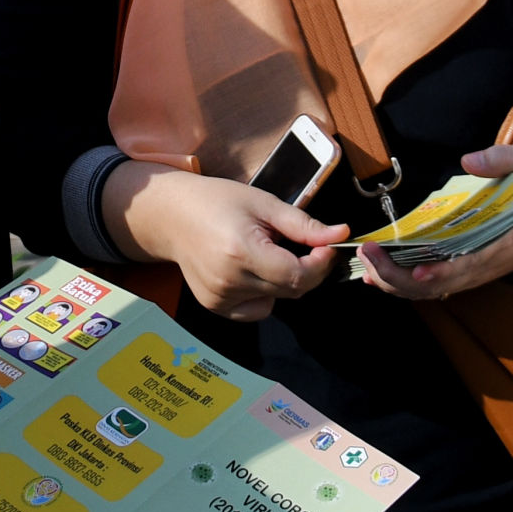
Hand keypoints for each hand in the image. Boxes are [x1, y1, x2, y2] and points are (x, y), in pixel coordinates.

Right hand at [101, 162, 347, 321]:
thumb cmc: (218, 202)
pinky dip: (265, 293)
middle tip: (303, 245)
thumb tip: (341, 234)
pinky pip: (258, 309)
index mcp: (241, 252)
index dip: (321, 264)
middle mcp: (229, 282)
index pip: (297, 275)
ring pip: (277, 300)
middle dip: (308, 270)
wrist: (172, 217)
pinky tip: (250, 270)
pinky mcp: (215, 307)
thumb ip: (303, 224)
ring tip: (265, 252)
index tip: (326, 245)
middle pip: (291, 290)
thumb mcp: (263, 203)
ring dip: (285, 280)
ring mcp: (220, 299)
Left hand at [359, 147, 512, 301]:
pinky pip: (433, 287)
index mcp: (504, 242)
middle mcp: (487, 265)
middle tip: (370, 254)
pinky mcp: (467, 273)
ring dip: (397, 283)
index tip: (415, 270)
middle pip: (440, 285)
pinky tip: (377, 275)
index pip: (470, 265)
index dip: (441, 272)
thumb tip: (469, 160)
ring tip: (367, 264)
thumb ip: (501, 161)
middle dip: (401, 276)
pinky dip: (404, 284)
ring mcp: (476, 273)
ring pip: (432, 291)